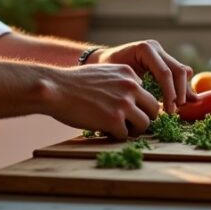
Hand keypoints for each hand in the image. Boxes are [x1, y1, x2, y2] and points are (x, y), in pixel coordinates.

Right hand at [43, 64, 158, 140]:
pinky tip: (104, 131)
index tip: (127, 111)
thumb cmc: (74, 83)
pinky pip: (125, 134)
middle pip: (154, 109)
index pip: (146, 93)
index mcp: (129, 73)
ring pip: (145, 124)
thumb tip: (131, 101)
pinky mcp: (115, 120)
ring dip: (133, 130)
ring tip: (118, 129)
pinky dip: (116, 136)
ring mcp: (124, 103)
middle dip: (143, 118)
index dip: (138, 105)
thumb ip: (119, 84)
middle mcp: (131, 86)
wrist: (56, 89)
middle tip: (130, 124)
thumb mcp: (103, 73)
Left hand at [91, 40, 194, 113]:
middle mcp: (156, 48)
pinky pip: (178, 74)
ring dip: (183, 90)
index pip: (164, 72)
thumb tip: (152, 105)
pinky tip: (183, 102)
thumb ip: (136, 87)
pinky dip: (181, 88)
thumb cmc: (106, 71)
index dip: (170, 93)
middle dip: (180, 92)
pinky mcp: (164, 61)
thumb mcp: (119, 78)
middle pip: (178, 70)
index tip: (169, 110)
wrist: (101, 61)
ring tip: (180, 108)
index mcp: (145, 49)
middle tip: (175, 110)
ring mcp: (161, 53)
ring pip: (183, 71)